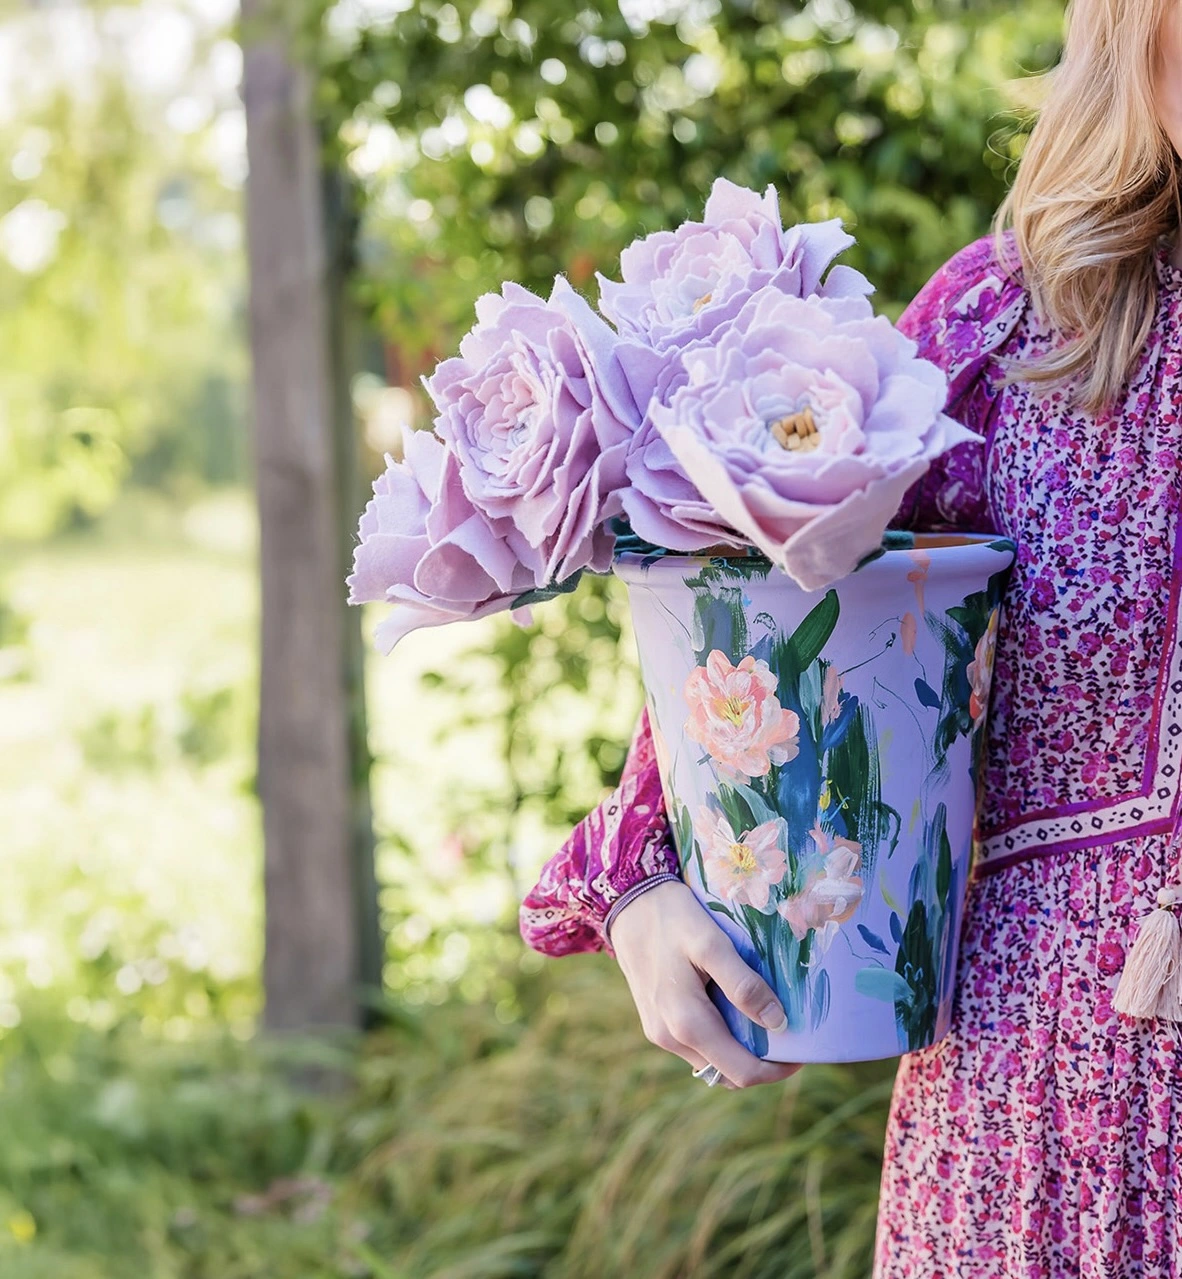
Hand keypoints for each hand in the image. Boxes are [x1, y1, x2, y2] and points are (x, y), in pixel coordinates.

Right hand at [610, 880, 801, 1088]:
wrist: (627, 901)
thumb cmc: (672, 918)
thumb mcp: (711, 944)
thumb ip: (742, 985)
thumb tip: (777, 1023)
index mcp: (686, 1023)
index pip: (741, 1072)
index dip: (776, 1070)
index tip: (801, 1052)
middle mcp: (670, 1038)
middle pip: (727, 1073)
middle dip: (760, 1063)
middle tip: (788, 1036)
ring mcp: (659, 1032)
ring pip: (711, 1061)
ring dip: (739, 1051)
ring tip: (763, 1020)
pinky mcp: (655, 1020)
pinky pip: (696, 1044)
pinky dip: (720, 1038)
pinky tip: (733, 1009)